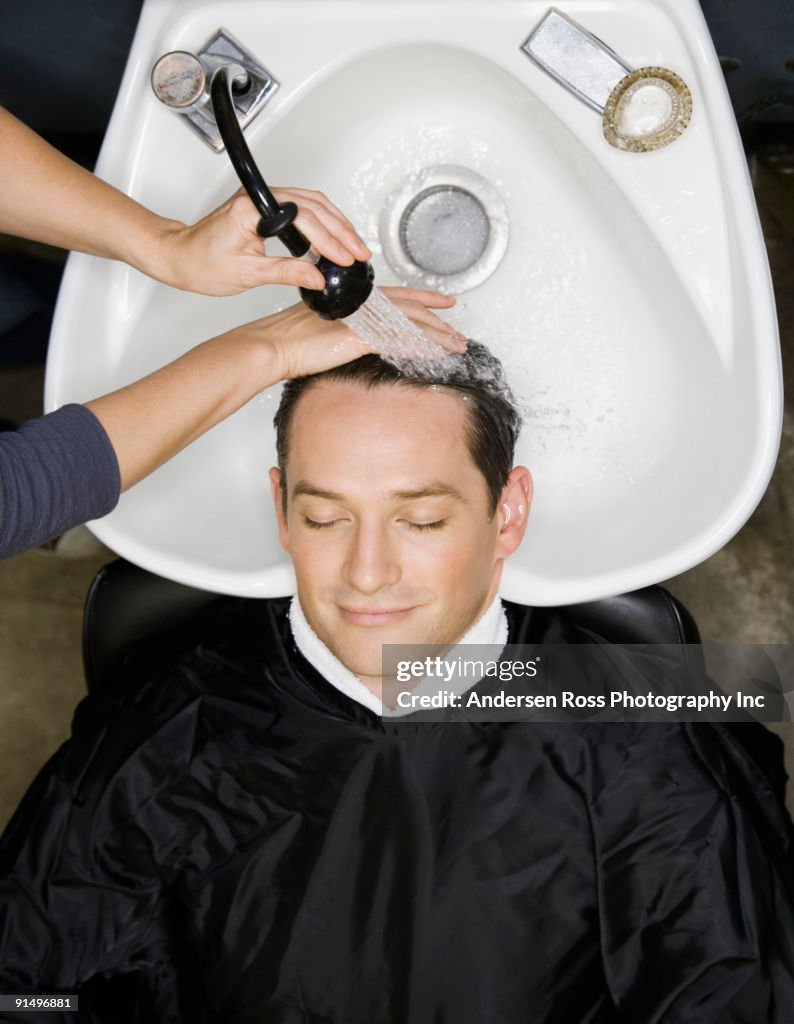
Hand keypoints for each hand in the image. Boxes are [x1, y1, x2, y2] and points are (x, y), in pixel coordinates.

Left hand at [155, 187, 372, 295]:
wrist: (179, 257)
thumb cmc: (201, 263)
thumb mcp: (247, 274)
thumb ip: (286, 273)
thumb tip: (317, 277)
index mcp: (252, 209)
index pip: (303, 218)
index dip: (328, 240)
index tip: (345, 258)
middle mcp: (259, 198)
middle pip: (314, 206)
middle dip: (341, 231)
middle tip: (360, 253)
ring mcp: (264, 200)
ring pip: (312, 205)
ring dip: (336, 225)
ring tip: (354, 248)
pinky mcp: (266, 208)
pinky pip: (303, 209)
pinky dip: (323, 224)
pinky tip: (335, 240)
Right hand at [256, 287, 466, 381]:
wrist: (272, 346)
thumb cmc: (291, 341)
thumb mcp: (326, 330)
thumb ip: (350, 330)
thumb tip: (364, 339)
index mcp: (356, 299)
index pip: (399, 295)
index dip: (426, 298)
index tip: (446, 302)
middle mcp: (363, 304)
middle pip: (412, 309)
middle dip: (440, 321)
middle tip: (459, 333)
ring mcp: (362, 319)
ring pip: (410, 324)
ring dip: (437, 337)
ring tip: (455, 347)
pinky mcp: (358, 337)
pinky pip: (397, 342)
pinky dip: (419, 349)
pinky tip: (434, 356)